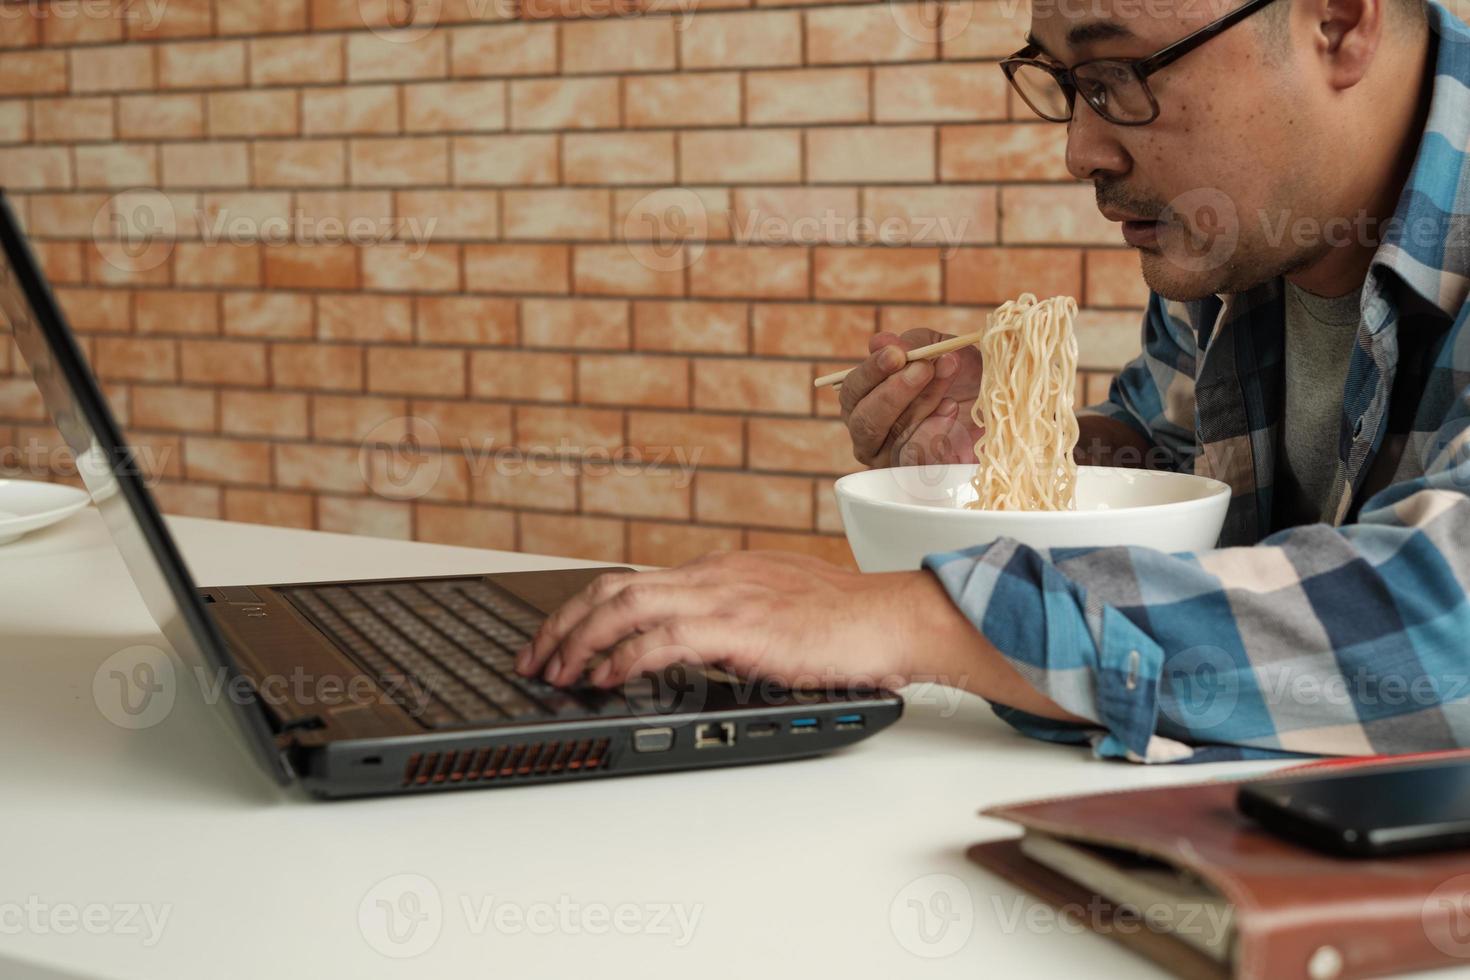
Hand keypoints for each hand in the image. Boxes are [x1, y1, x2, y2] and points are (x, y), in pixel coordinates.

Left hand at [513, 551, 946, 690]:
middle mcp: (712, 576)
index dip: (580, 612)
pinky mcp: (742, 629)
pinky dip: (626, 659)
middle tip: (532, 661)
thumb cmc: (843, 621)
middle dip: (561, 626)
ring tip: (557, 675)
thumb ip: (727, 621)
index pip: (629, 583)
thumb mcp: (771, 610)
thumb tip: (688, 646)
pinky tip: (607, 679)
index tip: (553, 643)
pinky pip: (666, 639)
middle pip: (612, 589)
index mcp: (717, 571)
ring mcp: (726, 598)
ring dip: (581, 643)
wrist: (891, 619)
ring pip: (627, 607)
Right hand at [839, 330, 983, 468]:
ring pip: (895, 440)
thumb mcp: (941, 349)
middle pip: (865, 422)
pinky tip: (951, 411)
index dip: (871, 371)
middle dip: (894, 392)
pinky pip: (921, 460)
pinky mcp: (922, 477)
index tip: (896, 354)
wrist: (1000, 406)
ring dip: (923, 407)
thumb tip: (879, 341)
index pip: (853, 391)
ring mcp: (894, 461)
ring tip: (949, 385)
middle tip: (924, 369)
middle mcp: (871, 435)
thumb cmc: (963, 377)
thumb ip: (913, 344)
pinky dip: (936, 433)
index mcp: (865, 402)